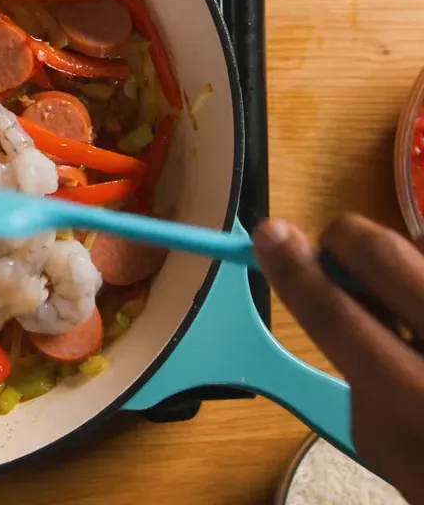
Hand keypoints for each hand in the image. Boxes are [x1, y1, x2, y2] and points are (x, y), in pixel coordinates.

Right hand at [254, 215, 423, 502]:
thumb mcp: (380, 440)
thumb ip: (349, 365)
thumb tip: (318, 288)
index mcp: (409, 395)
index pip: (333, 314)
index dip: (292, 269)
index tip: (268, 237)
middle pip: (382, 253)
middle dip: (344, 241)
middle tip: (335, 254)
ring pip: (423, 243)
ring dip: (402, 258)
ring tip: (402, 293)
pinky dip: (423, 268)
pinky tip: (422, 299)